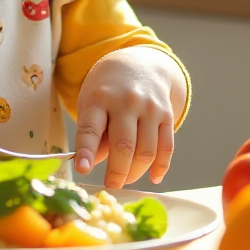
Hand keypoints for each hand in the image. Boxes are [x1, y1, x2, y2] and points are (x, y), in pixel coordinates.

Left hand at [72, 49, 182, 187]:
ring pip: (146, 151)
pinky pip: (166, 147)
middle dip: (117, 172)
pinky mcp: (167, 115)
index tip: (82, 169)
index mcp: (99, 98)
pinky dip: (160, 167)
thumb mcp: (90, 103)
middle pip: (124, 145)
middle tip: (111, 185)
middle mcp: (126, 101)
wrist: (138, 63)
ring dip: (136, 173)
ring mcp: (149, 108)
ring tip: (125, 180)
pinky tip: (152, 178)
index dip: (86, 151)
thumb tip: (95, 164)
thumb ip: (94, 134)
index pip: (91, 128)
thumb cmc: (107, 90)